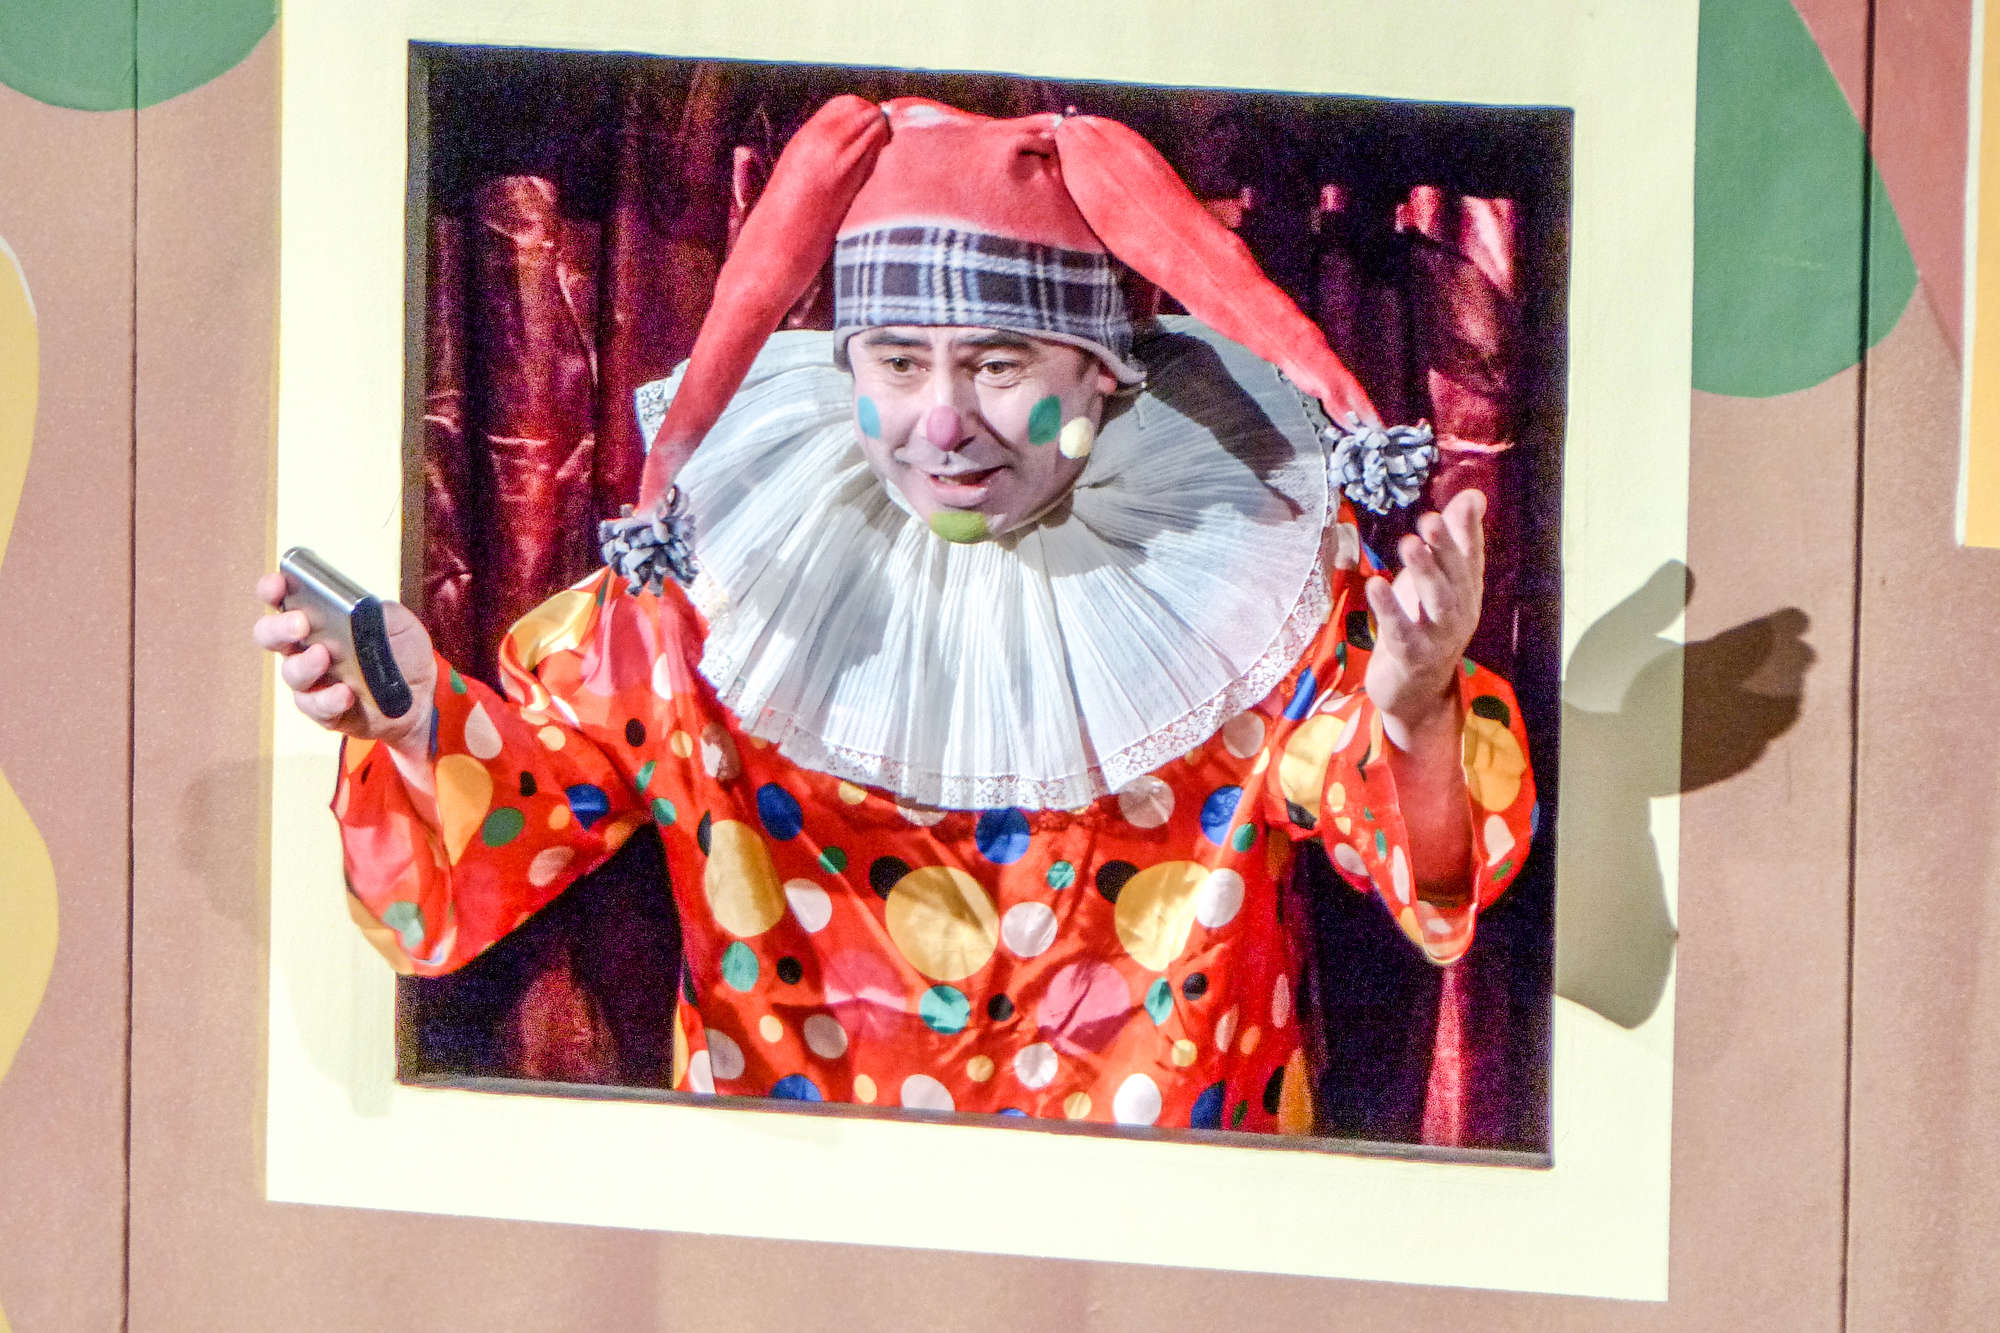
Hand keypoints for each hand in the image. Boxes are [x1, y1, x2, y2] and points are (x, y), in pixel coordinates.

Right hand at [251, 572, 436, 758]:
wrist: (420, 699)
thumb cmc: (402, 654)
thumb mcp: (401, 625)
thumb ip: (381, 612)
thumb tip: (363, 607)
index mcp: (317, 618)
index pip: (283, 599)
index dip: (273, 589)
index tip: (278, 583)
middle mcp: (305, 647)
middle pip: (271, 635)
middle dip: (279, 627)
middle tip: (300, 624)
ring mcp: (311, 680)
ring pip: (291, 672)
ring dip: (305, 664)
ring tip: (324, 656)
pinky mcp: (323, 709)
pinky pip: (316, 706)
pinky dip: (329, 699)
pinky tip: (345, 693)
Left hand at [1363, 488, 1485, 751]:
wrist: (1415, 691)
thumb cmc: (1424, 625)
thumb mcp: (1437, 580)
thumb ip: (1453, 540)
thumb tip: (1474, 495)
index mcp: (1466, 591)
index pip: (1471, 556)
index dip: (1468, 530)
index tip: (1465, 501)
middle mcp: (1459, 612)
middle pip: (1456, 577)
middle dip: (1445, 547)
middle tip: (1429, 518)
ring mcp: (1439, 638)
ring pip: (1438, 604)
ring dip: (1425, 573)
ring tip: (1409, 542)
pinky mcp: (1413, 658)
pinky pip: (1402, 632)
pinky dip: (1391, 609)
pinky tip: (1376, 585)